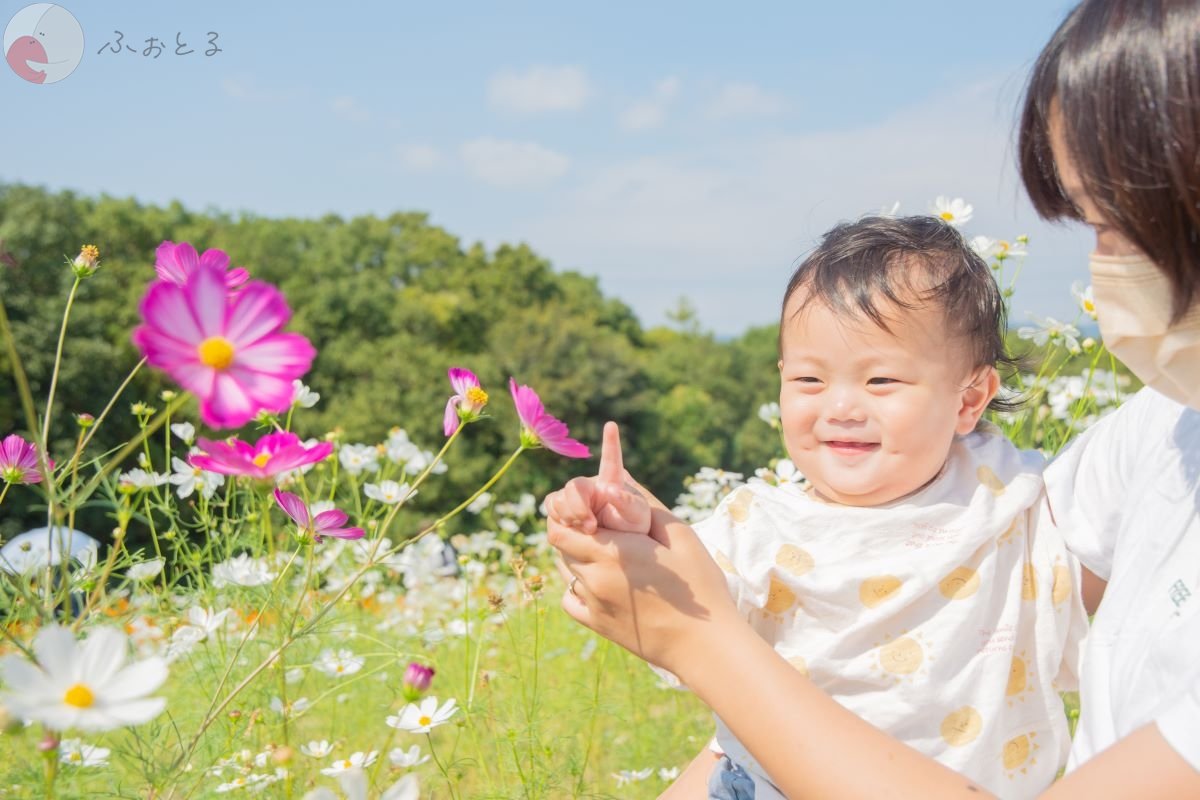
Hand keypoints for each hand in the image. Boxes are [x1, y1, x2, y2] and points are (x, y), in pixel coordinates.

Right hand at [543, 421, 651, 534]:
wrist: (611, 544)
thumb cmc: (629, 528)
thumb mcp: (636, 518)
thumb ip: (626, 503)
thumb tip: (610, 490)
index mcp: (612, 481)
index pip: (611, 460)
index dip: (611, 442)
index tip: (612, 426)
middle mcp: (590, 485)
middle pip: (573, 487)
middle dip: (578, 508)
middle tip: (591, 527)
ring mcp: (573, 496)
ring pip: (557, 499)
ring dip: (569, 516)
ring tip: (588, 530)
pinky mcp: (561, 508)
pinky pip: (550, 509)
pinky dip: (559, 520)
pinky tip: (572, 528)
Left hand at [547, 507, 740, 674]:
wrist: (706, 645)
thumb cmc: (700, 585)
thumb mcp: (679, 534)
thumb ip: (643, 502)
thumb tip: (617, 474)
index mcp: (612, 552)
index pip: (561, 524)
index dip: (570, 510)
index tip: (594, 509)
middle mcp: (593, 578)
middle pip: (559, 544)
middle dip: (574, 527)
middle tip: (603, 525)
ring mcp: (592, 604)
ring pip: (565, 568)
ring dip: (576, 553)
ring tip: (609, 552)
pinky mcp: (596, 625)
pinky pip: (570, 598)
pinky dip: (577, 585)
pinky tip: (603, 581)